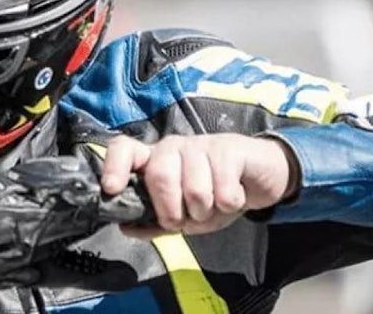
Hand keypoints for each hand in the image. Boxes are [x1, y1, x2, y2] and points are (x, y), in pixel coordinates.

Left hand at [100, 134, 299, 236]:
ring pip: (195, 190)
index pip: (124, 150)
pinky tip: (235, 196)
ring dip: (207, 211)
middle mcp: (172, 148)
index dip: (114, 167)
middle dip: (173, 210)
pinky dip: (230, 205)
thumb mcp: (184, 216)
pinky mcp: (228, 148)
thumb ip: (155, 222)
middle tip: (186, 218)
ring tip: (215, 204)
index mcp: (155, 161)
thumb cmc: (216, 195)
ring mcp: (200, 145)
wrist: (260, 179)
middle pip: (159, 177)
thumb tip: (126, 228)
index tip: (112, 189)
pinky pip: (224, 191)